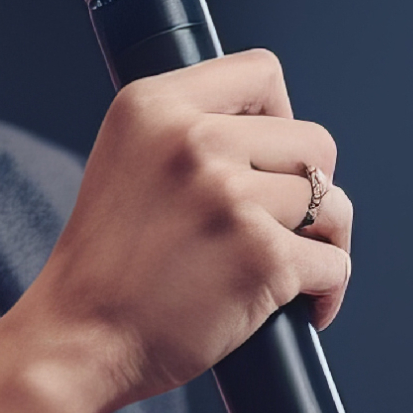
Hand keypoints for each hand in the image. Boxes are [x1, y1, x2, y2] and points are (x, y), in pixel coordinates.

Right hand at [0, 48, 351, 412]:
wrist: (78, 341)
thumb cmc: (106, 263)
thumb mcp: (125, 160)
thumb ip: (186, 130)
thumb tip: (273, 126)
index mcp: (153, 105)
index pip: (261, 71)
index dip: (279, 114)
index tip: (267, 158)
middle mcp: (193, 140)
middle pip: (313, 141)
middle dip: (311, 186)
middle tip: (280, 223)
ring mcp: (230, 198)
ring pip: (333, 204)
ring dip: (324, 241)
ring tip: (292, 267)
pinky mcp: (262, 258)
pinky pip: (334, 264)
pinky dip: (327, 291)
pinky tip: (304, 307)